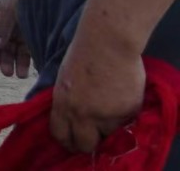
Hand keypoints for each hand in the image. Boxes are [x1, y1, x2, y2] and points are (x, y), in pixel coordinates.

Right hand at [0, 0, 32, 78]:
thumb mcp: (10, 10)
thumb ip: (2, 28)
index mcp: (0, 17)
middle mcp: (11, 26)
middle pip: (4, 47)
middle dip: (5, 61)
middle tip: (8, 73)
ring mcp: (25, 30)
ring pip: (18, 51)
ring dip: (17, 63)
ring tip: (20, 75)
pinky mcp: (39, 34)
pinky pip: (32, 50)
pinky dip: (31, 60)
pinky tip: (32, 69)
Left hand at [50, 33, 145, 152]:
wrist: (107, 42)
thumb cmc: (82, 54)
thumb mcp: (63, 80)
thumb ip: (66, 101)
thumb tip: (68, 117)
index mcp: (62, 104)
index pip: (60, 135)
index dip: (67, 140)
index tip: (73, 140)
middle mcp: (82, 114)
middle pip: (84, 145)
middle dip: (88, 143)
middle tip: (94, 136)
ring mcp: (106, 115)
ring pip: (108, 134)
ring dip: (109, 127)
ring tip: (110, 109)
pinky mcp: (127, 112)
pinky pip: (126, 122)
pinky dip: (124, 116)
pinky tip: (121, 99)